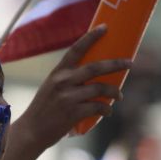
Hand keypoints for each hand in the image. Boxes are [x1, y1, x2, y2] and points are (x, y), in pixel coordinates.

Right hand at [15, 25, 130, 149]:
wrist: (31, 131)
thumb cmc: (43, 110)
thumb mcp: (51, 88)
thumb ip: (68, 80)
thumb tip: (93, 77)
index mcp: (57, 73)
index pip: (76, 49)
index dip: (91, 37)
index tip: (105, 27)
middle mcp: (62, 82)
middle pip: (95, 67)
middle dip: (116, 64)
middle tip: (129, 63)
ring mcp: (68, 97)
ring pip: (100, 88)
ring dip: (114, 92)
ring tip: (118, 96)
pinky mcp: (73, 113)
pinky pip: (98, 107)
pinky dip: (106, 109)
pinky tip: (108, 111)